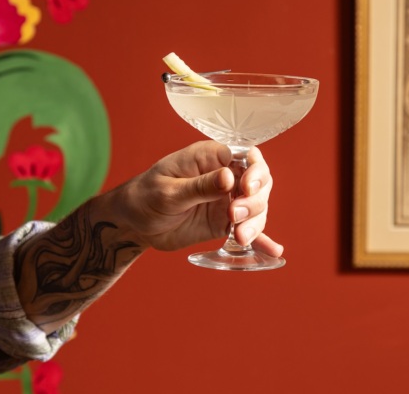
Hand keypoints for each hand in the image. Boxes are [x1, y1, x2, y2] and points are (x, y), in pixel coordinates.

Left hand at [101, 141, 282, 256]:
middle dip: (255, 200)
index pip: (247, 157)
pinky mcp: (225, 222)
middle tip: (235, 215)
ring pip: (257, 208)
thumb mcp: (169, 191)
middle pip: (259, 183)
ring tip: (239, 236)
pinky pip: (247, 229)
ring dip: (255, 222)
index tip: (246, 188)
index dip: (255, 171)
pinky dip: (261, 239)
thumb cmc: (145, 196)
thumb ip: (200, 186)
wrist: (133, 223)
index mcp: (211, 158)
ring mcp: (227, 200)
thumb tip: (228, 177)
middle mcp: (225, 176)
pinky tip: (274, 251)